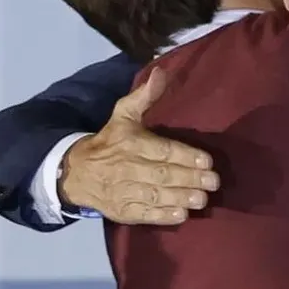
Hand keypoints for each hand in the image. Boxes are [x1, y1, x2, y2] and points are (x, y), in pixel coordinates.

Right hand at [58, 69, 219, 224]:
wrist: (74, 172)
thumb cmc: (110, 141)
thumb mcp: (123, 114)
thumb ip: (144, 96)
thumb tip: (161, 72)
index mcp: (130, 143)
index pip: (162, 150)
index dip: (185, 155)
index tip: (207, 160)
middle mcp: (126, 167)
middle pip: (162, 174)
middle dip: (190, 178)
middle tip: (213, 182)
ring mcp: (123, 191)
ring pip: (155, 195)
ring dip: (181, 198)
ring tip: (203, 199)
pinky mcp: (121, 211)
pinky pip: (144, 215)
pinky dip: (162, 216)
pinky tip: (181, 215)